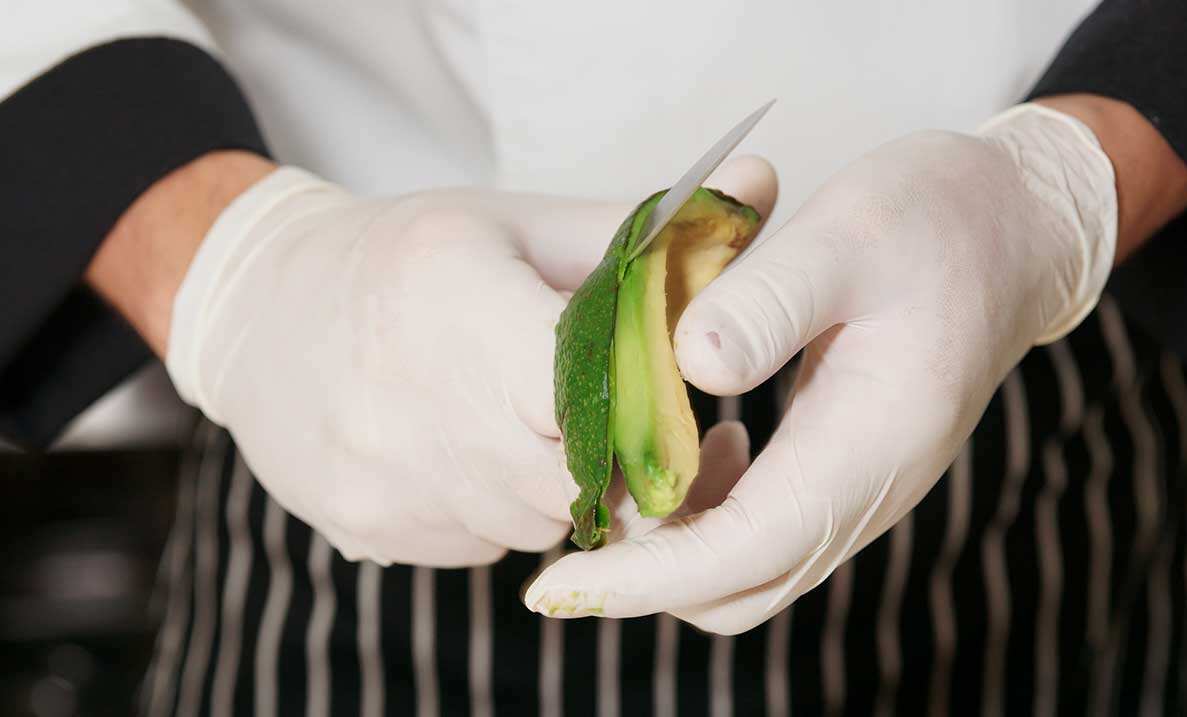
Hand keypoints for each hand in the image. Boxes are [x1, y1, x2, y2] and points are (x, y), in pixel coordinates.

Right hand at [162, 160, 776, 566]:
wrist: (259, 311)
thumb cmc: (404, 256)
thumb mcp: (514, 223)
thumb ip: (644, 229)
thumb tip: (761, 190)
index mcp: (461, 303)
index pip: (598, 393)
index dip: (637, 399)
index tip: (642, 384)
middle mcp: (415, 401)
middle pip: (578, 477)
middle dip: (605, 451)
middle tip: (586, 406)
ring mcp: (387, 477)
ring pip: (535, 523)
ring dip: (552, 486)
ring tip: (515, 423)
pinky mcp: (368, 527)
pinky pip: (481, 547)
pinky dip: (495, 511)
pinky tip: (462, 452)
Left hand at [525, 103, 1118, 631]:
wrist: (1011, 232)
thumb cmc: (934, 221)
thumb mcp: (848, 234)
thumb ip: (769, 302)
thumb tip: (689, 368)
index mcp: (867, 444)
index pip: (741, 552)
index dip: (643, 577)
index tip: (556, 587)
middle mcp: (865, 492)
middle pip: (735, 589)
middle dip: (644, 574)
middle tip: (571, 518)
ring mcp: (858, 491)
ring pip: (745, 569)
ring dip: (671, 546)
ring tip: (618, 473)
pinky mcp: (844, 475)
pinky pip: (761, 530)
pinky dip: (705, 514)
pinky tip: (689, 442)